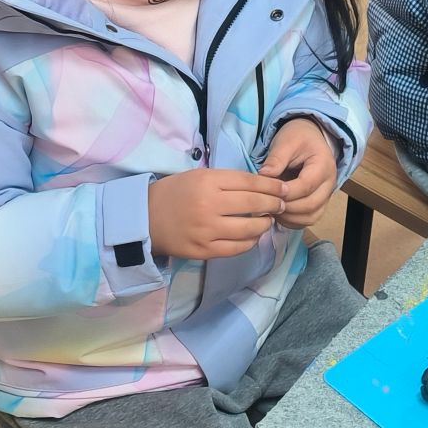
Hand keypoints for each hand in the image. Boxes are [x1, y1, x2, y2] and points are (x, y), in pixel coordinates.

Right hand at [147, 168, 286, 259]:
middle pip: (254, 203)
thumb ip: (227, 180)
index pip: (250, 182)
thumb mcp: (198, 176)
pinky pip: (237, 248)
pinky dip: (250, 242)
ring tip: (267, 220)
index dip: (271, 185)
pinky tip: (252, 236)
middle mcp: (209, 205)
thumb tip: (261, 186)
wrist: (144, 218)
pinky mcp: (204, 250)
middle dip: (274, 204)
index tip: (283, 188)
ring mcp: (207, 230)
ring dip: (264, 224)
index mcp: (208, 181)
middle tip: (281, 204)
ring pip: (250, 229)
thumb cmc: (174, 193)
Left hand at [259, 117, 337, 230]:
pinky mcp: (319, 204)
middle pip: (310, 205)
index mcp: (323, 166)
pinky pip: (308, 220)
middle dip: (285, 207)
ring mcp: (325, 196)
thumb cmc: (298, 138)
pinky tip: (277, 213)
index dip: (286, 192)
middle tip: (265, 202)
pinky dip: (292, 221)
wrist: (309, 138)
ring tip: (270, 208)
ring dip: (289, 217)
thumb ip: (276, 158)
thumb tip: (263, 175)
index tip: (267, 190)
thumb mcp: (286, 141)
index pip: (306, 186)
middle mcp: (329, 184)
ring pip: (310, 217)